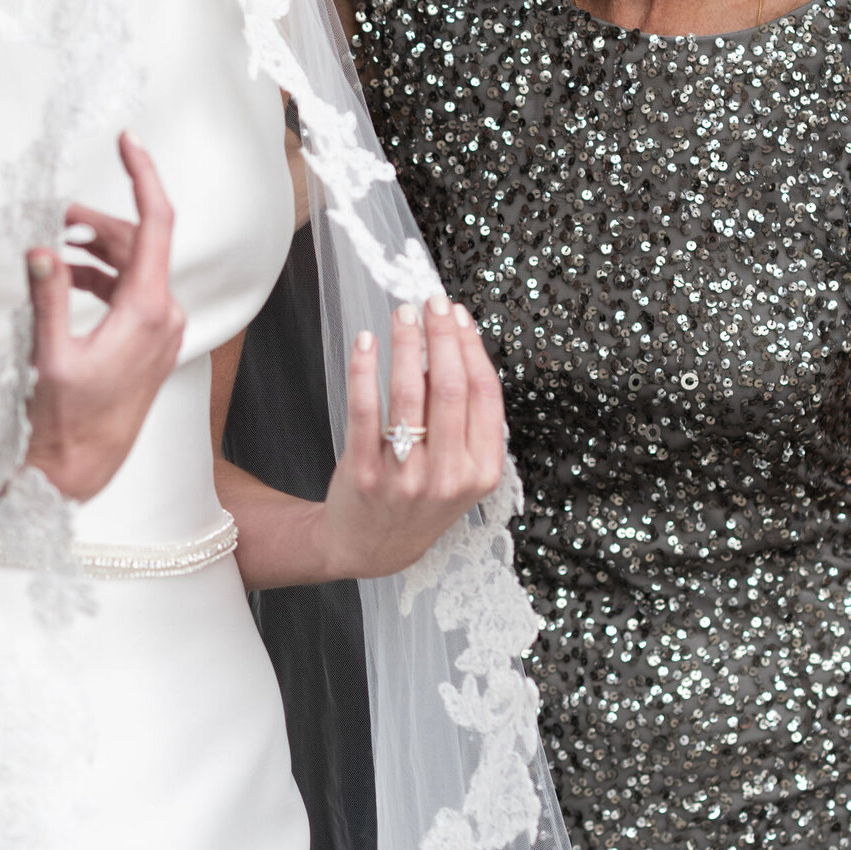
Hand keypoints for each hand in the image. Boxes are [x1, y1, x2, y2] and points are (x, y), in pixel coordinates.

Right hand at [20, 134, 185, 503]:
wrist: (75, 473)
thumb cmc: (64, 424)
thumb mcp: (48, 355)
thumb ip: (46, 296)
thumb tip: (42, 248)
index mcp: (148, 311)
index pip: (155, 223)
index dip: (143, 174)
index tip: (128, 140)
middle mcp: (164, 318)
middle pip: (139, 244)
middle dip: (99, 222)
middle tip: (57, 214)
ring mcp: (160, 333)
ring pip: (134, 269)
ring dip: (97, 251)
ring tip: (56, 243)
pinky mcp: (150, 346)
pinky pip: (131, 294)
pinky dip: (101, 278)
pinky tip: (68, 278)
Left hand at [313, 296, 505, 582]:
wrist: (371, 547)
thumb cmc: (419, 500)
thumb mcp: (458, 472)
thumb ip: (462, 420)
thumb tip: (452, 347)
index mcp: (481, 473)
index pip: (485, 396)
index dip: (472, 348)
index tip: (459, 316)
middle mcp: (448, 476)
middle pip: (452, 388)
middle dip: (442, 336)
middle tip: (431, 303)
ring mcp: (406, 477)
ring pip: (410, 394)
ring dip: (407, 345)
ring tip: (402, 315)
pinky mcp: (364, 473)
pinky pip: (366, 410)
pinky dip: (365, 370)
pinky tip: (365, 342)